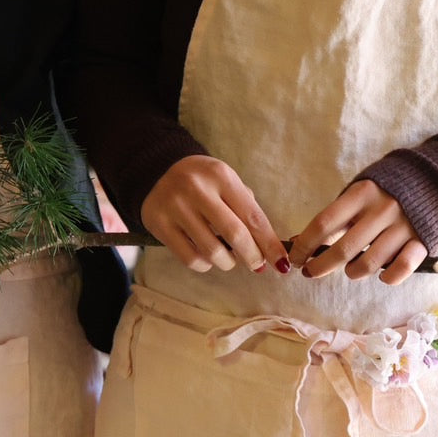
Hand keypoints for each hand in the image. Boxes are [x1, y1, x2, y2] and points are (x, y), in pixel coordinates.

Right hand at [139, 155, 287, 273]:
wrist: (157, 171)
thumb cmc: (202, 181)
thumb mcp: (226, 182)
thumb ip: (246, 209)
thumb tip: (268, 249)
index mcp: (220, 175)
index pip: (252, 216)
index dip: (269, 243)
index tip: (280, 262)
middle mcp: (196, 189)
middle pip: (234, 234)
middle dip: (252, 256)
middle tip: (256, 265)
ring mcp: (174, 207)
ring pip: (211, 251)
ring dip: (227, 262)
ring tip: (229, 259)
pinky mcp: (158, 224)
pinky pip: (189, 258)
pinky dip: (204, 265)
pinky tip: (207, 258)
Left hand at [288, 180, 426, 284]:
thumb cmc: (386, 190)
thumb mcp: (359, 193)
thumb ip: (337, 216)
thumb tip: (299, 242)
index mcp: (361, 194)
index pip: (324, 223)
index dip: (304, 245)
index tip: (295, 258)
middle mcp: (382, 210)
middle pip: (343, 248)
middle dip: (321, 266)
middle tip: (311, 272)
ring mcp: (403, 226)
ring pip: (370, 263)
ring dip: (353, 272)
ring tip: (349, 270)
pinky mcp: (423, 241)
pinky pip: (402, 268)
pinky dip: (388, 277)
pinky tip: (381, 275)